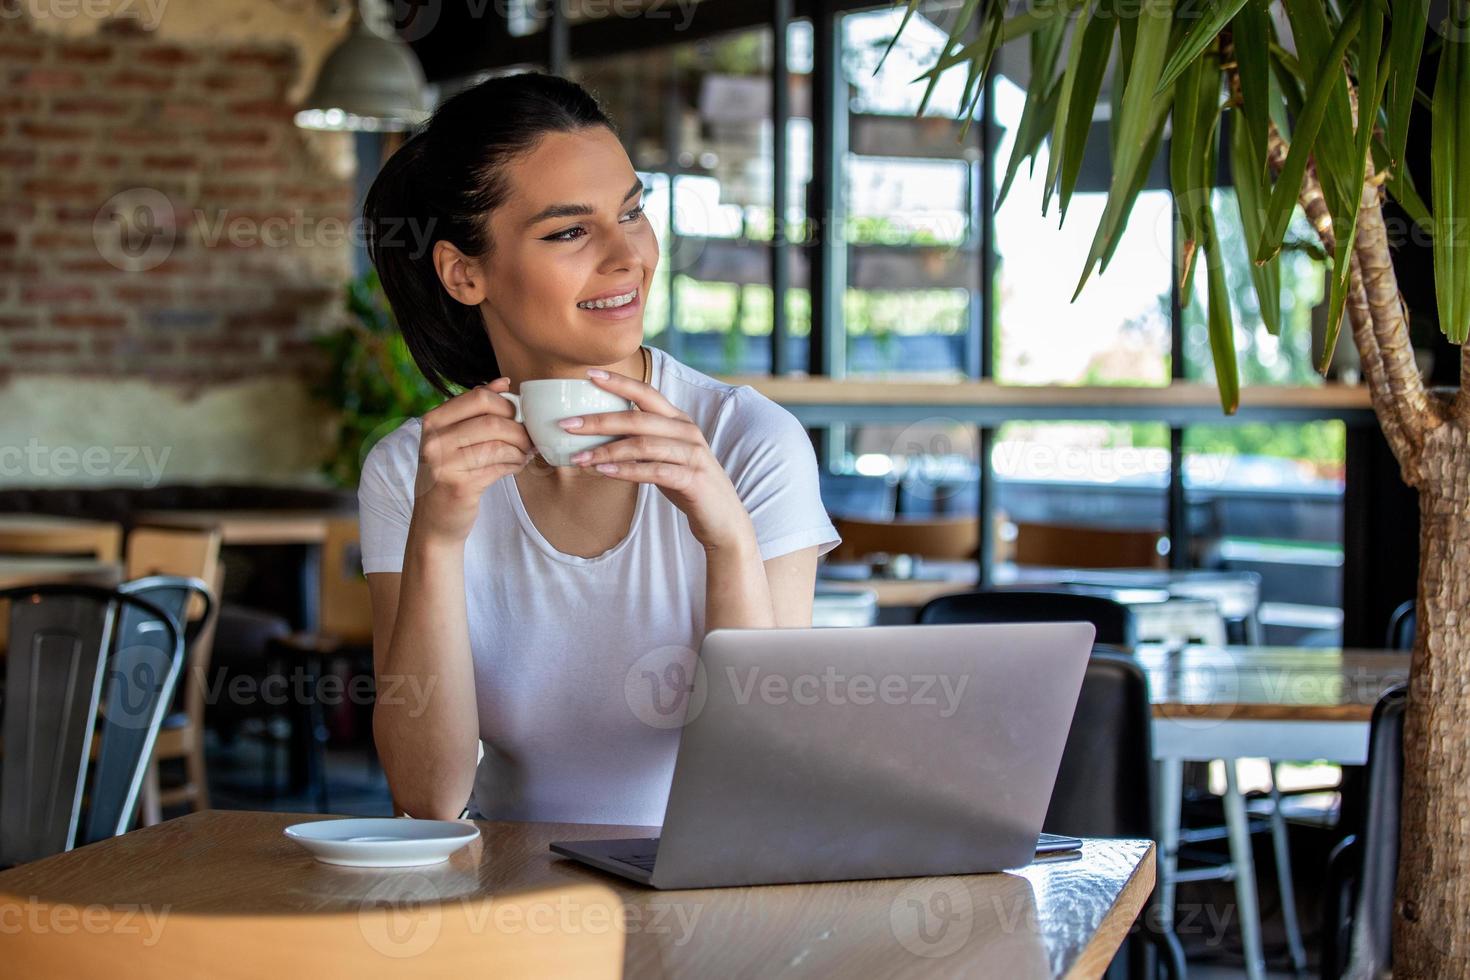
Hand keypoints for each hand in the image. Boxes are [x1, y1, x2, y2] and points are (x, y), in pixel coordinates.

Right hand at [411, 376, 534, 544]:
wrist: (435, 521)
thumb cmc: (450, 474)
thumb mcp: (454, 438)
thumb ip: (475, 410)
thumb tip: (504, 382)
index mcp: (433, 421)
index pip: (479, 398)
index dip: (507, 405)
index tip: (518, 416)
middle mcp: (434, 440)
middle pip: (492, 421)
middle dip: (518, 429)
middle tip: (528, 438)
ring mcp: (444, 464)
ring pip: (499, 445)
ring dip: (520, 450)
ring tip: (524, 454)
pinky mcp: (459, 486)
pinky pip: (500, 467)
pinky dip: (515, 465)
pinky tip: (516, 466)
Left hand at [561, 367, 755, 551]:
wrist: (723, 519)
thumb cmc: (687, 485)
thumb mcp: (665, 456)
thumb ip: (641, 442)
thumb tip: (598, 435)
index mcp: (679, 421)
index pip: (647, 393)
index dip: (618, 382)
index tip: (589, 374)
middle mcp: (687, 432)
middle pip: (637, 419)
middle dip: (598, 421)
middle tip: (567, 425)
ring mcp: (692, 454)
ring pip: (642, 445)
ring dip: (606, 450)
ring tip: (579, 458)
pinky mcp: (692, 479)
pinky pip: (653, 470)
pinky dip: (626, 471)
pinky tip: (604, 471)